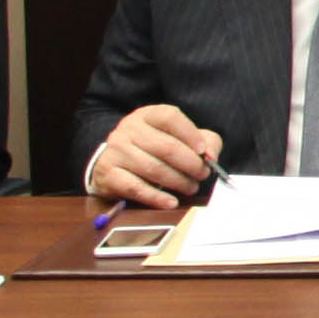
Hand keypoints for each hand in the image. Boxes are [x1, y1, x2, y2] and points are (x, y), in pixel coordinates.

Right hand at [87, 103, 221, 203]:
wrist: (114, 163)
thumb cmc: (153, 150)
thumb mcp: (179, 138)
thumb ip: (204, 141)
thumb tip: (211, 155)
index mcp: (147, 115)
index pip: (169, 117)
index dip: (190, 135)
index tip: (204, 152)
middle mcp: (128, 129)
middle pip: (166, 147)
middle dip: (190, 164)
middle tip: (202, 175)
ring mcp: (116, 151)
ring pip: (153, 168)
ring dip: (178, 181)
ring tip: (190, 188)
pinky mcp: (108, 174)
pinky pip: (136, 187)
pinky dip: (156, 197)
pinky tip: (171, 202)